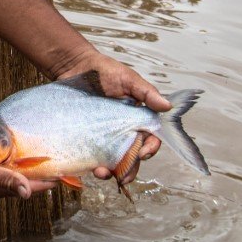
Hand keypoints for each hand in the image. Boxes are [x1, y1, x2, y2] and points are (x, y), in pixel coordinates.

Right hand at [0, 143, 55, 199]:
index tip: (61, 177)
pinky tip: (6, 156)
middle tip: (53, 168)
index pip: (27, 188)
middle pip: (21, 183)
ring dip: (22, 170)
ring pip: (8, 176)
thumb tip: (28, 193)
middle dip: (37, 178)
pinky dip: (6, 163)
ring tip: (34, 162)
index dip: (45, 183)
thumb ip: (7, 180)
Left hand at [55, 50, 167, 183]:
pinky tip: (89, 167)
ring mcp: (104, 135)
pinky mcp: (87, 137)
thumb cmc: (103, 70)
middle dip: (130, 169)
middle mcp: (123, 129)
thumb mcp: (127, 78)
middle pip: (132, 155)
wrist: (74, 65)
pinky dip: (92, 165)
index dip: (150, 148)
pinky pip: (92, 155)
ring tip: (102, 173)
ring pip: (113, 160)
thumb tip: (167, 107)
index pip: (150, 138)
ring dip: (111, 171)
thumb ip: (146, 92)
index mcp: (137, 117)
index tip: (143, 153)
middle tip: (123, 176)